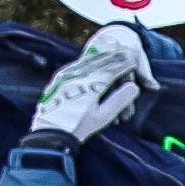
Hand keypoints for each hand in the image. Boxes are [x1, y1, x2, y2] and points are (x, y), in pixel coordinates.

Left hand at [27, 22, 161, 145]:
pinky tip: (89, 61)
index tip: (132, 62)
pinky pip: (75, 65)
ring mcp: (66, 76)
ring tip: (109, 54)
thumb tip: (133, 86)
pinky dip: (86, 61)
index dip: (123, 66)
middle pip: (99, 63)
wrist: (51, 131)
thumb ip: (119, 100)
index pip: (111, 70)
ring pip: (87, 62)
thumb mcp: (102, 117)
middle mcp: (78, 76)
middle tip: (124, 54)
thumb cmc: (80, 127)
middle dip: (113, 58)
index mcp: (91, 85)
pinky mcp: (58, 79)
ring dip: (100, 56)